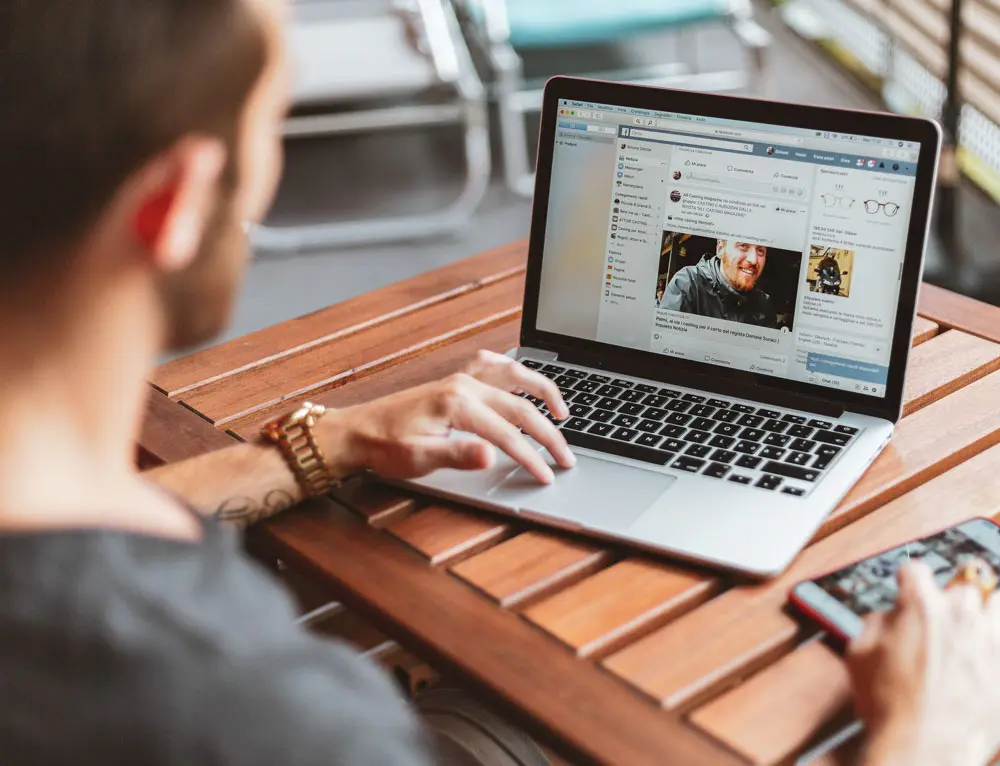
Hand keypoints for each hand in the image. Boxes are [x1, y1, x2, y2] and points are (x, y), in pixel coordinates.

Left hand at [323, 351, 573, 483]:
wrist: (355, 431)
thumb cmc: (383, 447)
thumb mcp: (418, 459)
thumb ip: (458, 455)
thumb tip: (491, 454)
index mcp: (457, 404)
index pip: (507, 434)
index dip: (531, 457)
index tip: (547, 475)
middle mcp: (463, 385)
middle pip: (519, 407)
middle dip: (548, 434)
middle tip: (566, 458)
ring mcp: (460, 379)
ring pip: (513, 376)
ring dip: (542, 391)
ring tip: (563, 412)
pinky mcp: (454, 380)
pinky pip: (494, 366)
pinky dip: (516, 372)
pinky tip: (524, 381)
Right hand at [846, 561, 999, 765]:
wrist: (923, 746)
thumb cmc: (891, 703)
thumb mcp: (859, 651)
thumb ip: (876, 622)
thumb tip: (890, 618)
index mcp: (921, 607)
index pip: (916, 570)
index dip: (908, 578)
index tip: (908, 584)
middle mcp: (961, 619)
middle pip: (964, 585)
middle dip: (950, 596)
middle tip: (940, 613)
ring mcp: (989, 644)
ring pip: (997, 603)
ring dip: (985, 608)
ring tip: (975, 621)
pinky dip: (993, 642)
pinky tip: (986, 651)